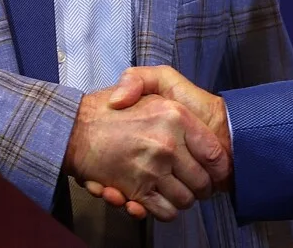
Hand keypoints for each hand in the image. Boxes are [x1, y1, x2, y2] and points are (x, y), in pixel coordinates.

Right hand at [61, 85, 230, 221]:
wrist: (72, 128)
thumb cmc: (112, 106)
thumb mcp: (150, 82)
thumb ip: (178, 90)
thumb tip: (188, 117)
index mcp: (176, 116)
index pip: (213, 152)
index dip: (219, 167)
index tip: (218, 172)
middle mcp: (167, 143)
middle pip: (202, 181)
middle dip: (201, 188)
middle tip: (195, 185)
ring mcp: (151, 168)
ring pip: (185, 199)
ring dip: (183, 200)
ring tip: (176, 191)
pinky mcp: (136, 190)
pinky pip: (163, 211)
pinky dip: (164, 211)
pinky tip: (158, 200)